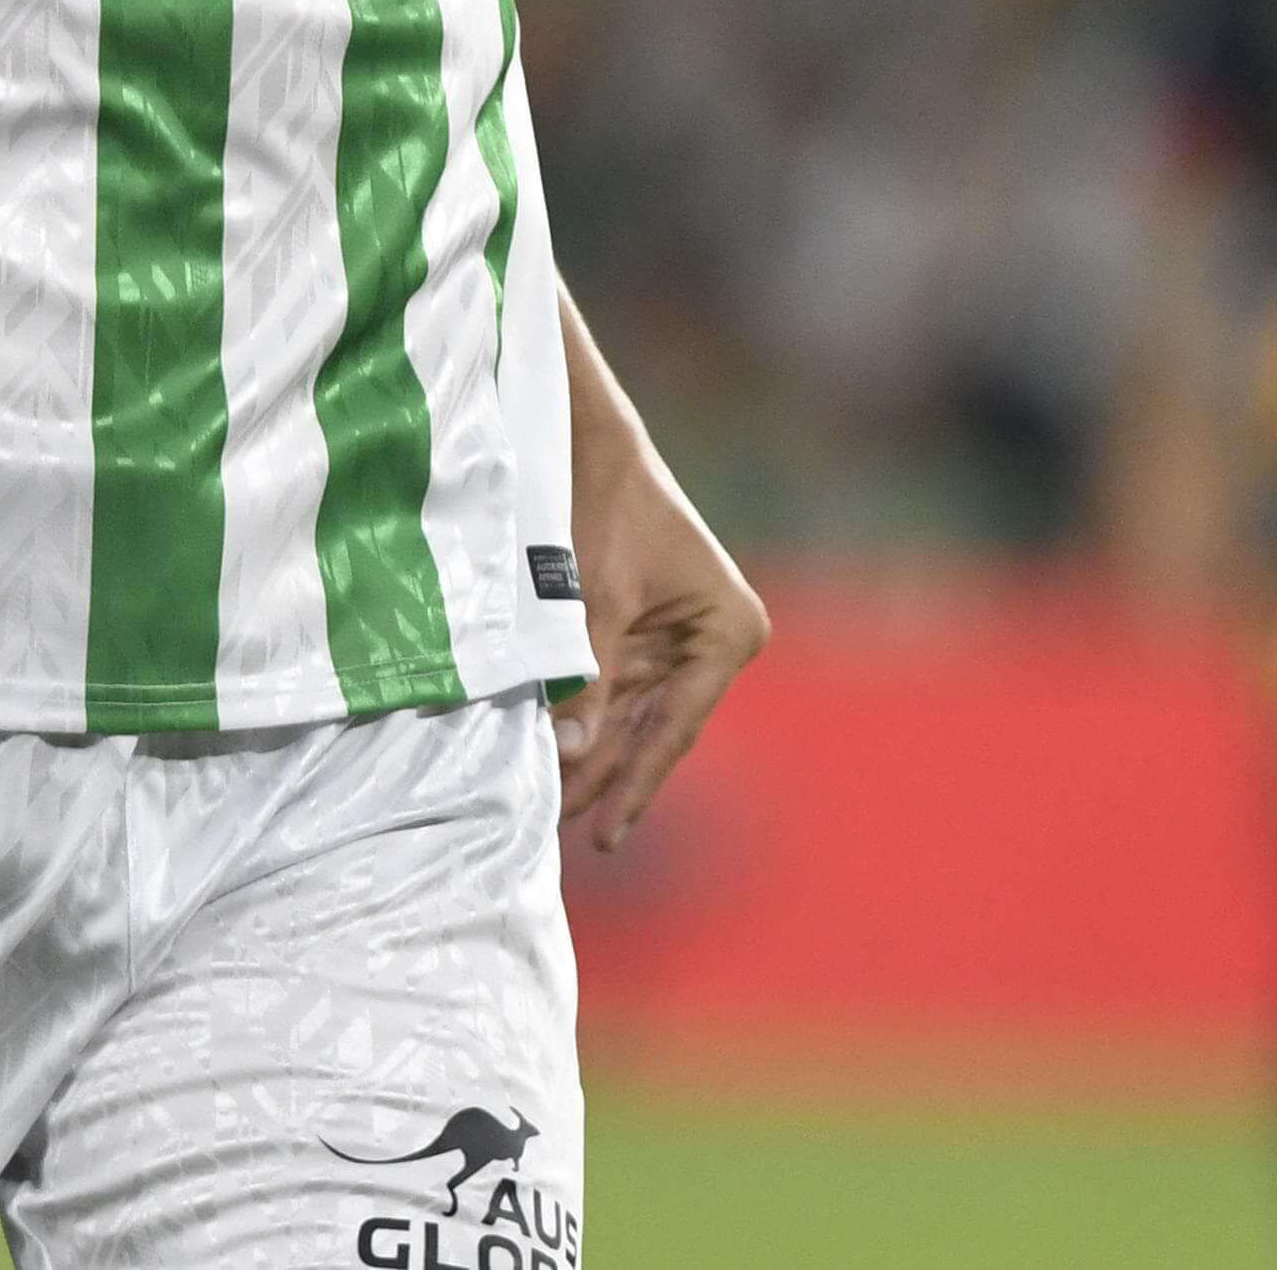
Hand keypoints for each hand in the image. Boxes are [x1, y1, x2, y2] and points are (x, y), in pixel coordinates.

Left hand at [553, 429, 768, 853]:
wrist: (584, 441)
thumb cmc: (601, 505)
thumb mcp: (591, 597)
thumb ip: (587, 676)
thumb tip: (574, 755)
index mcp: (728, 633)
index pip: (674, 727)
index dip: (634, 783)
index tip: (603, 835)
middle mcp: (714, 644)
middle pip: (651, 728)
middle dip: (603, 777)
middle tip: (555, 829)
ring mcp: (680, 640)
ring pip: (629, 716)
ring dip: (590, 756)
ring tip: (548, 807)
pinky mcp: (644, 630)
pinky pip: (614, 689)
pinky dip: (584, 720)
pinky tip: (554, 758)